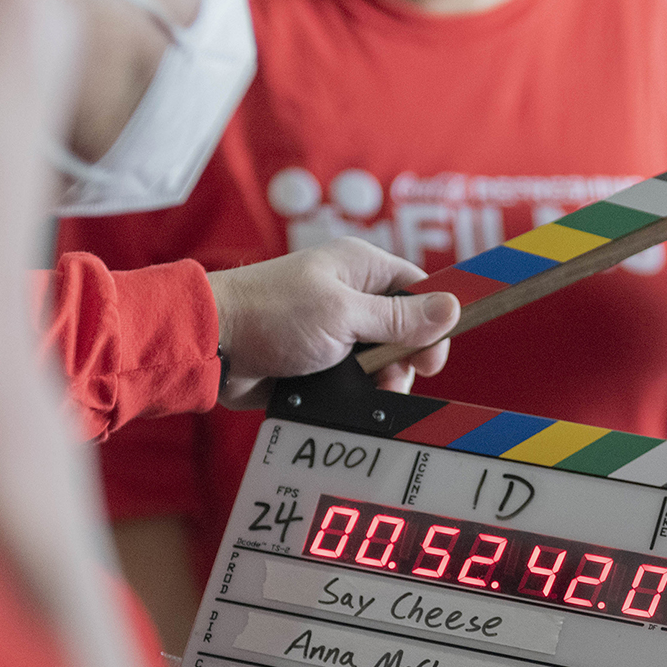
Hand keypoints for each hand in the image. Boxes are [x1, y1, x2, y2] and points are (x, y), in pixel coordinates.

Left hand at [208, 237, 456, 408]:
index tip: (432, 356)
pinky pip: (353, 379)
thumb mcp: (345, 314)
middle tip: (392, 378)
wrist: (214, 346)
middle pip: (403, 330)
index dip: (434, 322)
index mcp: (360, 268)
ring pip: (380, 361)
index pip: (418, 289)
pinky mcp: (319, 360)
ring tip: (366, 390)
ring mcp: (334, 329)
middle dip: (404, 359)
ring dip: (381, 381)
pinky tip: (347, 399)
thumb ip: (400, 318)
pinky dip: (356, 392)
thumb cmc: (271, 314)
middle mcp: (350, 295)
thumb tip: (452, 309)